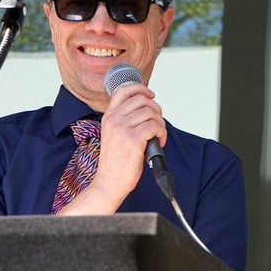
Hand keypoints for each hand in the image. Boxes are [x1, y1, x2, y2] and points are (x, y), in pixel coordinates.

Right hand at [56, 82, 166, 214]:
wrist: (109, 182)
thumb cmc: (116, 162)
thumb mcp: (115, 135)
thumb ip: (126, 120)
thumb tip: (147, 109)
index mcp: (108, 116)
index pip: (124, 90)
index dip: (141, 88)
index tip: (151, 95)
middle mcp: (114, 119)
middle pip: (143, 99)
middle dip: (156, 110)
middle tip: (157, 125)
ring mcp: (122, 129)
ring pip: (151, 112)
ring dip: (160, 124)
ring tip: (157, 136)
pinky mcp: (133, 139)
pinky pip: (155, 126)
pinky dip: (162, 133)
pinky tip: (158, 142)